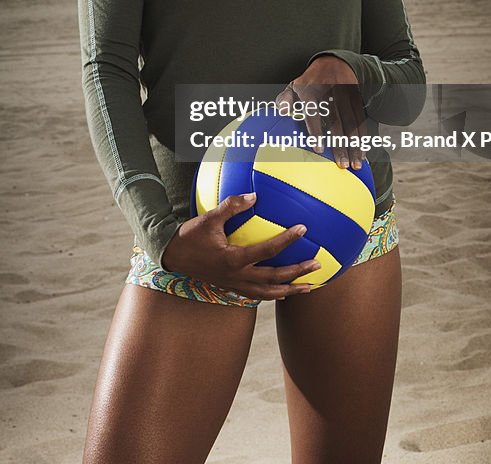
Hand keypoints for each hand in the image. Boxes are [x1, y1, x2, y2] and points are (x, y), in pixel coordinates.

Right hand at [161, 192, 320, 299]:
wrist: (172, 257)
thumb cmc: (190, 236)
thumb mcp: (208, 218)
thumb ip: (232, 206)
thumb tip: (254, 196)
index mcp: (234, 259)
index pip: (267, 251)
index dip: (287, 240)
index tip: (303, 229)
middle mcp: (237, 276)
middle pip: (274, 279)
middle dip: (298, 273)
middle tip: (318, 264)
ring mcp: (235, 285)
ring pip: (268, 294)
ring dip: (290, 290)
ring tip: (310, 287)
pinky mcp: (232, 288)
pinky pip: (257, 296)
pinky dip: (273, 295)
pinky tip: (284, 292)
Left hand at [275, 54, 366, 169]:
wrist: (334, 62)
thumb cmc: (309, 82)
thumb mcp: (293, 86)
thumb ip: (285, 99)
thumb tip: (281, 111)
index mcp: (310, 90)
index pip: (314, 112)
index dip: (316, 130)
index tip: (318, 148)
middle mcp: (330, 92)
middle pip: (336, 121)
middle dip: (340, 144)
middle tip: (341, 165)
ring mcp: (346, 96)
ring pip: (352, 123)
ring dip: (354, 145)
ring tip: (355, 164)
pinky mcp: (357, 99)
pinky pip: (361, 120)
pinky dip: (363, 138)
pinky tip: (362, 152)